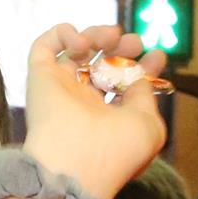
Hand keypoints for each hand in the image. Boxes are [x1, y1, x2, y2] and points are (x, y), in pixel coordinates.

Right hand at [19, 24, 168, 198]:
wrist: (75, 165)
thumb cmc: (116, 151)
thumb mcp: (149, 124)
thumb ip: (147, 96)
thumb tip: (140, 76)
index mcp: (108, 117)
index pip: (123, 85)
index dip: (141, 66)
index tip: (156, 54)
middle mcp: (84, 103)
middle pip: (101, 64)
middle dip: (121, 48)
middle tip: (134, 42)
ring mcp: (61, 89)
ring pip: (75, 51)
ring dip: (97, 35)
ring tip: (112, 36)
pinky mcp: (40, 76)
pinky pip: (45, 46)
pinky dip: (63, 33)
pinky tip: (81, 43)